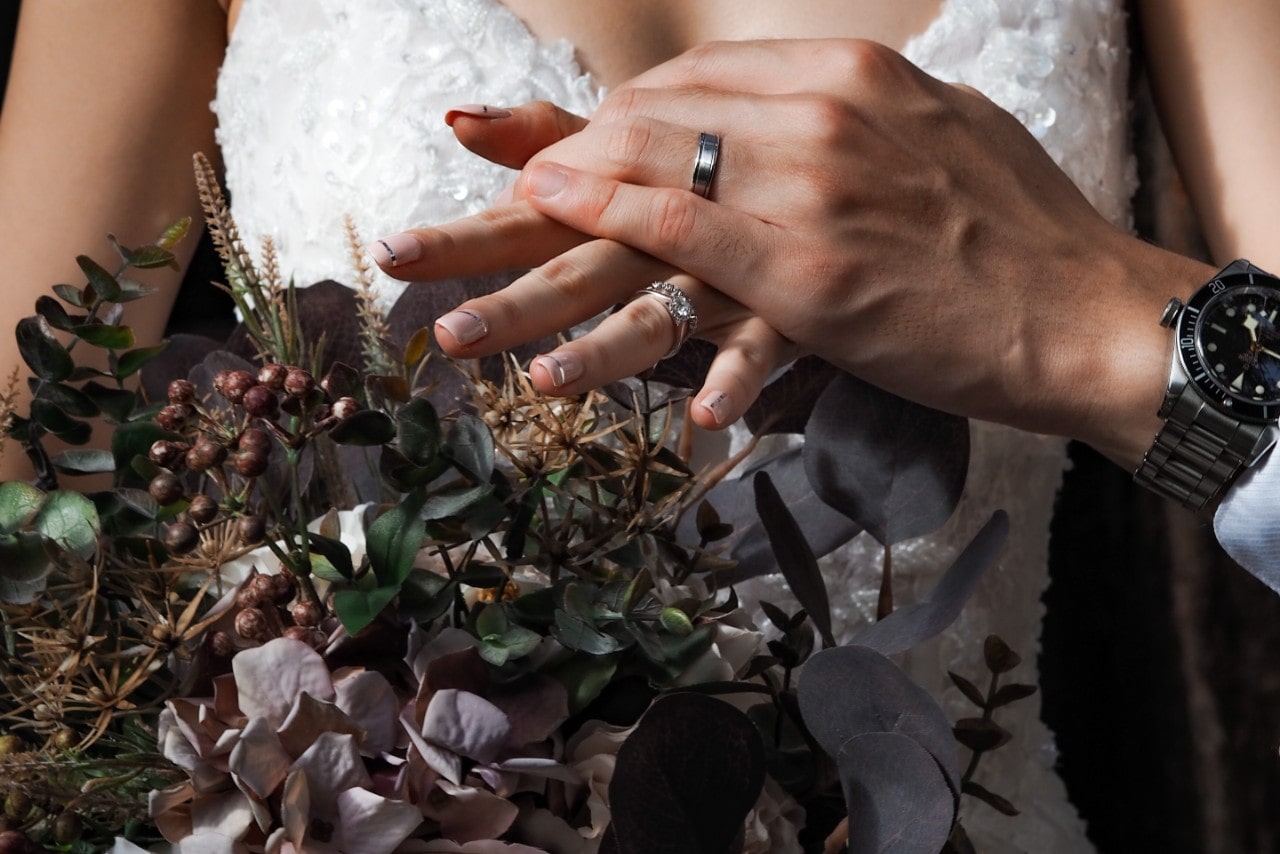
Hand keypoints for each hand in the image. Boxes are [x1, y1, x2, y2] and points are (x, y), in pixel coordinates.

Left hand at [376, 39, 1207, 463]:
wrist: (1089, 306)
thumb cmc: (1014, 229)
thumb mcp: (932, 134)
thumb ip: (847, 120)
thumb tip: (788, 120)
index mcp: (839, 79)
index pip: (682, 88)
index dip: (592, 122)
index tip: (516, 142)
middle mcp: (813, 120)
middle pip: (636, 138)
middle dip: (523, 185)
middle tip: (424, 220)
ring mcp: (811, 196)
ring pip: (643, 205)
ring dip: (539, 258)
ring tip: (451, 311)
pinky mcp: (817, 278)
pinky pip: (695, 268)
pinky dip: (623, 289)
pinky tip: (565, 339)